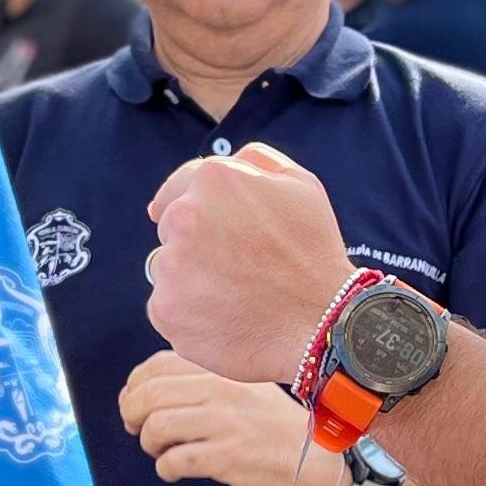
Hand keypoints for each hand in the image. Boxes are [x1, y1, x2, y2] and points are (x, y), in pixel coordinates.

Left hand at [117, 352, 318, 485]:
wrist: (320, 459)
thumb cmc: (277, 426)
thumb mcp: (244, 387)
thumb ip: (201, 382)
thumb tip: (145, 390)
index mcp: (221, 370)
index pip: (157, 366)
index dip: (134, 387)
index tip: (135, 405)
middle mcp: (220, 389)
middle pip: (148, 395)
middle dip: (131, 416)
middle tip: (138, 430)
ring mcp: (224, 423)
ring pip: (156, 426)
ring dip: (149, 443)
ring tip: (161, 452)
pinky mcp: (227, 457)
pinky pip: (174, 461)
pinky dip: (165, 469)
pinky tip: (174, 471)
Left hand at [145, 143, 354, 385]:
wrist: (320, 324)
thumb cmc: (314, 254)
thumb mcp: (301, 185)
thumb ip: (257, 161)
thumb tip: (226, 160)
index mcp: (215, 179)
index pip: (178, 186)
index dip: (195, 206)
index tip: (204, 226)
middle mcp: (185, 216)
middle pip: (170, 227)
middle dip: (195, 241)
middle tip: (236, 265)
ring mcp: (171, 265)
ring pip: (166, 267)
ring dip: (189, 277)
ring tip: (234, 293)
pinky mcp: (165, 309)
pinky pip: (166, 305)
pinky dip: (188, 313)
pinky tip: (224, 317)